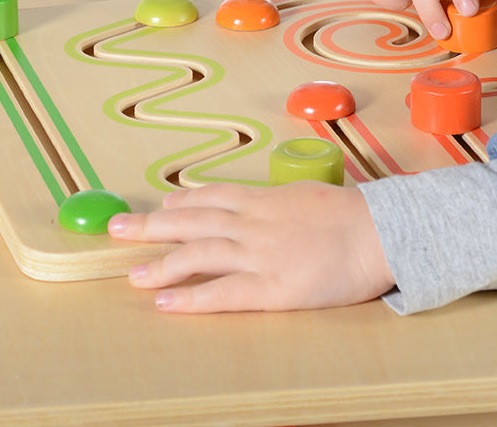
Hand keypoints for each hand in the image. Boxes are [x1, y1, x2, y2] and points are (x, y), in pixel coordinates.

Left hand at [107, 182, 393, 312]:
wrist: (378, 232)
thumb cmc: (352, 213)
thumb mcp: (309, 195)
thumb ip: (279, 202)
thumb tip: (264, 203)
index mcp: (266, 200)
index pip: (213, 197)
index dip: (182, 202)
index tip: (160, 206)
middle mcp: (254, 224)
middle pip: (192, 222)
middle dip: (151, 225)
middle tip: (118, 228)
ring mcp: (259, 256)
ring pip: (198, 256)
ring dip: (161, 264)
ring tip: (131, 273)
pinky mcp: (271, 289)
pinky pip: (221, 293)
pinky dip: (189, 298)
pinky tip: (165, 302)